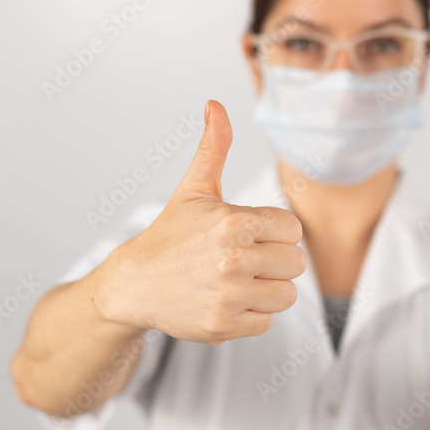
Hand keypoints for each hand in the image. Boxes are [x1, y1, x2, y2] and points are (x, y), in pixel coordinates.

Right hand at [95, 100, 305, 344]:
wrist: (133, 284)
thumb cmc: (170, 234)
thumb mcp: (194, 189)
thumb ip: (214, 147)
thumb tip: (215, 104)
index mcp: (233, 222)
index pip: (293, 230)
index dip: (276, 233)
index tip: (251, 236)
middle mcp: (233, 260)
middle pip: (296, 264)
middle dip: (275, 262)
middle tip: (244, 261)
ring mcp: (228, 295)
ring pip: (287, 295)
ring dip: (268, 290)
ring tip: (238, 281)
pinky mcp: (224, 326)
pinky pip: (267, 321)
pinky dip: (252, 315)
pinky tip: (227, 301)